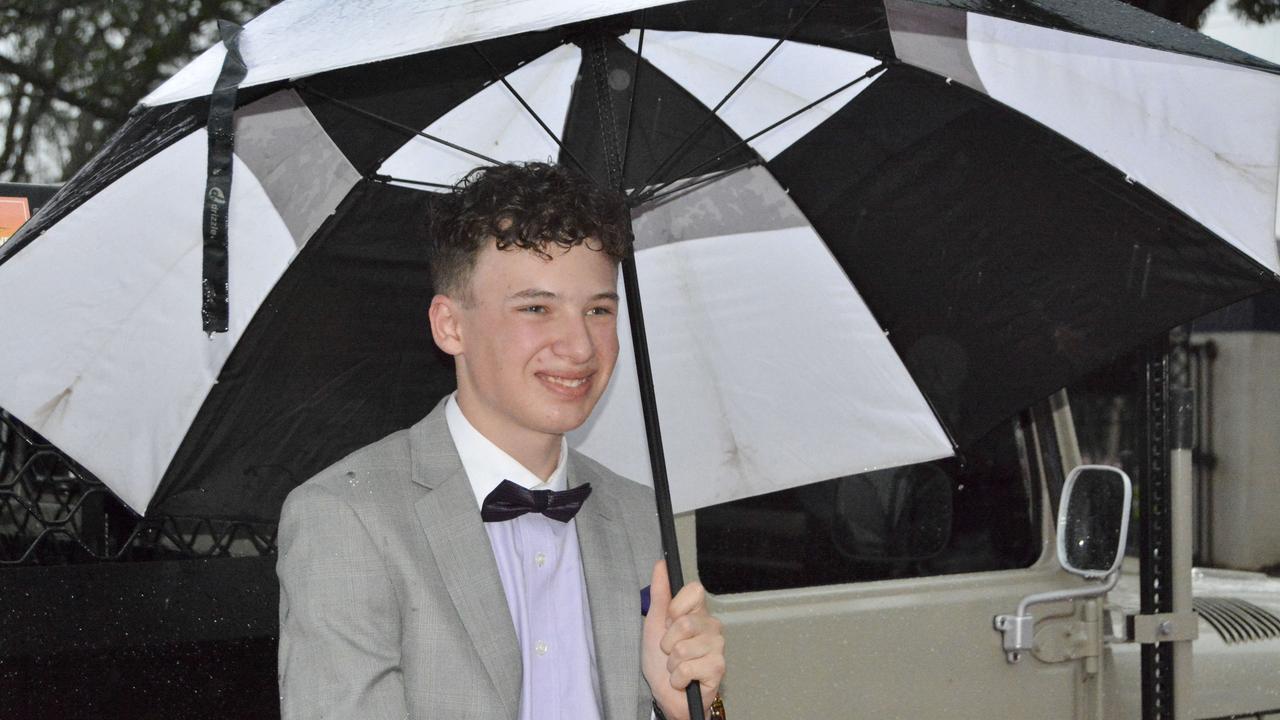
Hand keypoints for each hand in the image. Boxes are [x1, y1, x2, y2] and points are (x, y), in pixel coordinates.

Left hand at [642, 560, 725, 719]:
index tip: (669, 622)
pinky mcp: (718, 668)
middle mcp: (712, 626)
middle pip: (684, 622)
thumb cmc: (660, 660)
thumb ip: (660, 592)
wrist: (666, 694)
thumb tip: (661, 564)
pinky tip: (684, 680)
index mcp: (698, 612)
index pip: (695, 590)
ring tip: (676, 667)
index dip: (676, 607)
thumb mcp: (654, 623)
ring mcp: (717, 647)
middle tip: (670, 651)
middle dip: (667, 642)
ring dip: (671, 663)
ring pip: (683, 648)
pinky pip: (687, 667)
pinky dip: (677, 678)